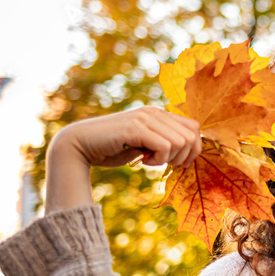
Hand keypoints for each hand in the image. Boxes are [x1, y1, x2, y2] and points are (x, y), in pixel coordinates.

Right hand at [51, 107, 202, 168]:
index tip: (178, 163)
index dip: (193, 149)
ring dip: (168, 159)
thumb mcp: (144, 143)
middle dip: (182, 157)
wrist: (80, 145)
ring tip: (149, 161)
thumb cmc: (113, 149)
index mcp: (158, 113)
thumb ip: (162, 141)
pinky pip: (165, 147)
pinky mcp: (135, 128)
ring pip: (180, 142)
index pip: (194, 127)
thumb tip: (189, 153)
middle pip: (191, 136)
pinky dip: (158, 160)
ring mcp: (144, 118)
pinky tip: (143, 161)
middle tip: (162, 163)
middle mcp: (154, 112)